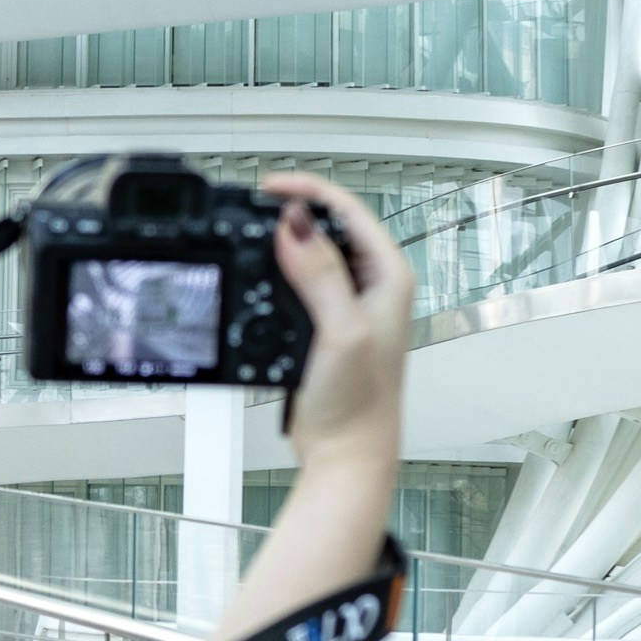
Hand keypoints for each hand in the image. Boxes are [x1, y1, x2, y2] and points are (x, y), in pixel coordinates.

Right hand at [266, 172, 410, 485]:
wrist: (347, 453)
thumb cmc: (360, 405)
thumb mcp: (340, 332)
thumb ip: (320, 274)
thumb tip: (296, 224)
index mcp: (389, 276)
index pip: (348, 209)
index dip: (307, 190)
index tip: (268, 187)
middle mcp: (374, 285)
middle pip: (330, 224)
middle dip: (291, 211)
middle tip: (252, 207)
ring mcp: (351, 303)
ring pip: (313, 251)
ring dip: (283, 241)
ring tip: (251, 232)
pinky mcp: (329, 322)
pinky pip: (302, 280)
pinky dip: (279, 271)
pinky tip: (259, 275)